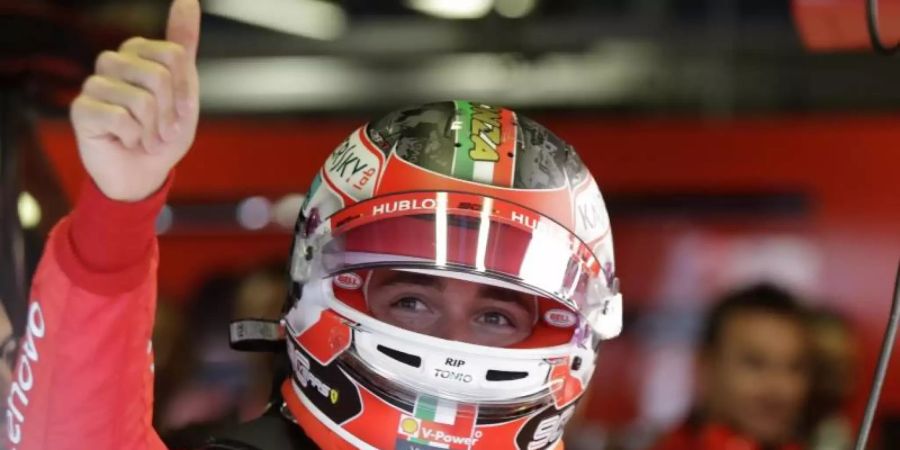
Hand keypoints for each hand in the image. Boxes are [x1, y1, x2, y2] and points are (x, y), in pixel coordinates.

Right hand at [71, 0, 200, 201]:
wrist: (144, 174)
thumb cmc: (163, 134)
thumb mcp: (185, 91)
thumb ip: (183, 45)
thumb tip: (188, 0)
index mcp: (139, 52)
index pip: (174, 54)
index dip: (185, 90)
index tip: (182, 111)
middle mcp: (113, 61)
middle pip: (159, 76)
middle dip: (170, 113)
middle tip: (162, 131)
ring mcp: (94, 83)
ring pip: (141, 99)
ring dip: (152, 129)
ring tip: (144, 138)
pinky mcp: (81, 108)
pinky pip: (120, 118)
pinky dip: (133, 137)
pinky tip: (124, 141)